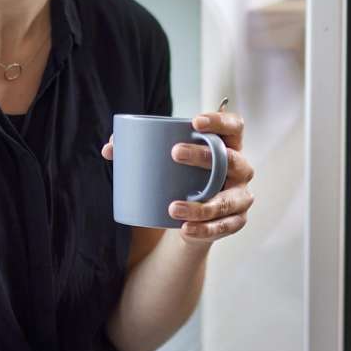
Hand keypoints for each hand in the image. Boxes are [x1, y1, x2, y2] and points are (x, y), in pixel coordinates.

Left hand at [99, 109, 254, 244]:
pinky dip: (204, 229)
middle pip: (231, 160)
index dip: (220, 120)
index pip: (234, 127)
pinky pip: (223, 226)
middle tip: (174, 153)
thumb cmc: (178, 180)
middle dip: (204, 156)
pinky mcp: (236, 221)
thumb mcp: (164, 164)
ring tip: (172, 207)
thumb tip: (110, 149)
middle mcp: (241, 169)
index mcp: (228, 146)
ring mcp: (241, 197)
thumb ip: (137, 152)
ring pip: (227, 200)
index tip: (194, 122)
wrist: (186, 219)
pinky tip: (185, 228)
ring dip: (202, 205)